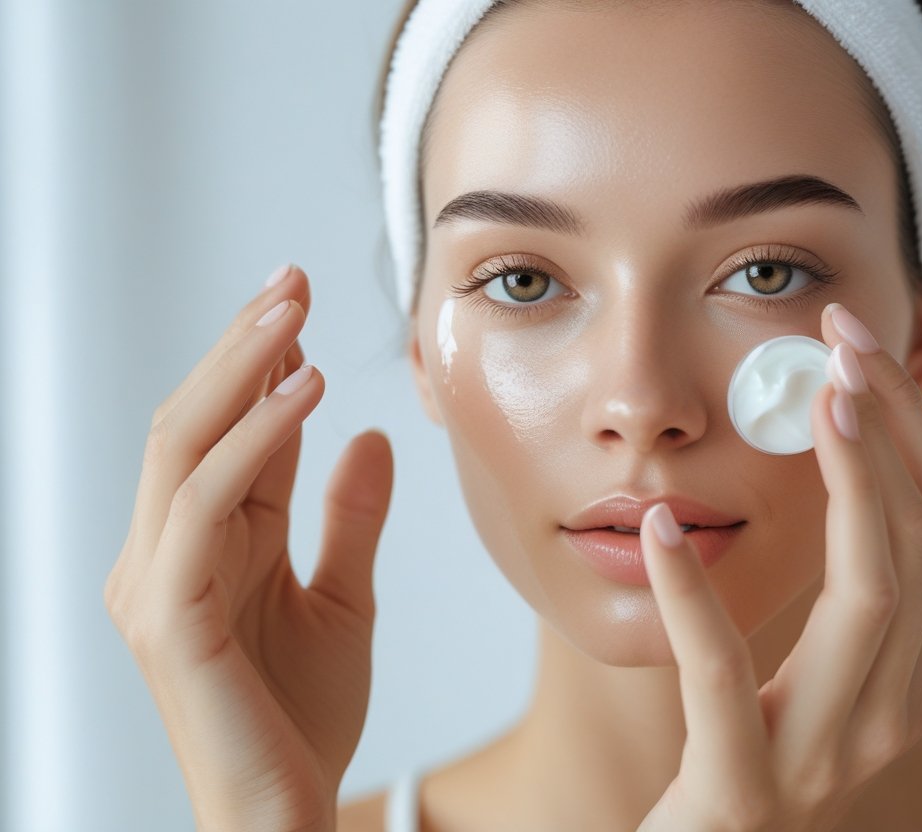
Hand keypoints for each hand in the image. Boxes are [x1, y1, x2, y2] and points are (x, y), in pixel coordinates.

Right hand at [104, 265, 394, 831]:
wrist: (289, 813)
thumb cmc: (305, 716)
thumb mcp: (343, 598)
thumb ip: (348, 520)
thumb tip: (367, 436)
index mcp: (204, 546)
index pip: (228, 434)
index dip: (263, 365)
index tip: (304, 304)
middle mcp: (165, 553)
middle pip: (192, 421)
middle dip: (242, 345)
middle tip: (291, 280)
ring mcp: (158, 582)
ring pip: (185, 444)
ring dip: (240, 369)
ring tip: (295, 312)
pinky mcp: (170, 616)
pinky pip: (206, 503)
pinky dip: (253, 439)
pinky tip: (306, 392)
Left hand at [635, 302, 921, 831]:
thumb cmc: (753, 747)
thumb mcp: (818, 659)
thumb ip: (843, 575)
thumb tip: (839, 439)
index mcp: (920, 669)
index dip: (919, 428)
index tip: (863, 349)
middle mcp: (897, 708)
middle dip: (893, 429)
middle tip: (842, 345)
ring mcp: (829, 754)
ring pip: (869, 594)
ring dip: (852, 485)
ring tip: (813, 402)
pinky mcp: (741, 784)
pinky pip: (724, 671)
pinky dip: (693, 592)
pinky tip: (661, 526)